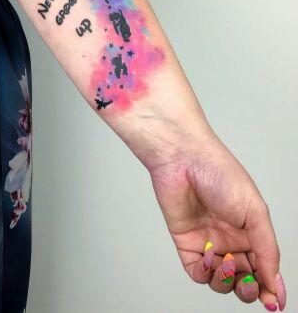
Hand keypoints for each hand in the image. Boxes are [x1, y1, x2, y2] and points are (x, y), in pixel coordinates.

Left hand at [148, 133, 285, 310]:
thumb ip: (267, 248)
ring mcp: (207, 241)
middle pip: (243, 279)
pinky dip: (204, 272)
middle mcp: (230, 238)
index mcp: (250, 230)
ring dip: (226, 281)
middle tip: (248, 283)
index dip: (269, 286)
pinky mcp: (186, 242)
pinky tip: (208, 256)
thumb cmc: (220, 174)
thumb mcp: (255, 211)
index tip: (274, 302)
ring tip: (226, 263)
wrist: (183, 159)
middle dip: (248, 289)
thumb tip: (273, 281)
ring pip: (220, 280)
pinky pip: (196, 271)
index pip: (263, 267)